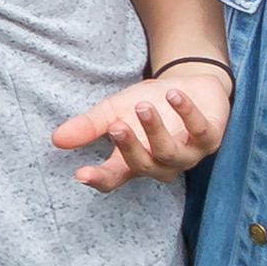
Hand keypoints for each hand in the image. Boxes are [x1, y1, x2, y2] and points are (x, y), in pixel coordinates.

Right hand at [49, 70, 230, 190]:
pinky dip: (187, 113)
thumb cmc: (148, 104)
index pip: (114, 178)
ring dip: (155, 130)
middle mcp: (161, 164)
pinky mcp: (210, 137)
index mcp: (134, 161)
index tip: (81, 173)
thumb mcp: (114, 111)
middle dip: (130, 147)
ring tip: (143, 106)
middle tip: (116, 126)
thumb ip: (89, 126)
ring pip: (171, 153)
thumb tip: (56, 139)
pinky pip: (199, 131)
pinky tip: (173, 95)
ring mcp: (188, 154)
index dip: (99, 179)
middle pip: (143, 166)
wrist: (188, 86)